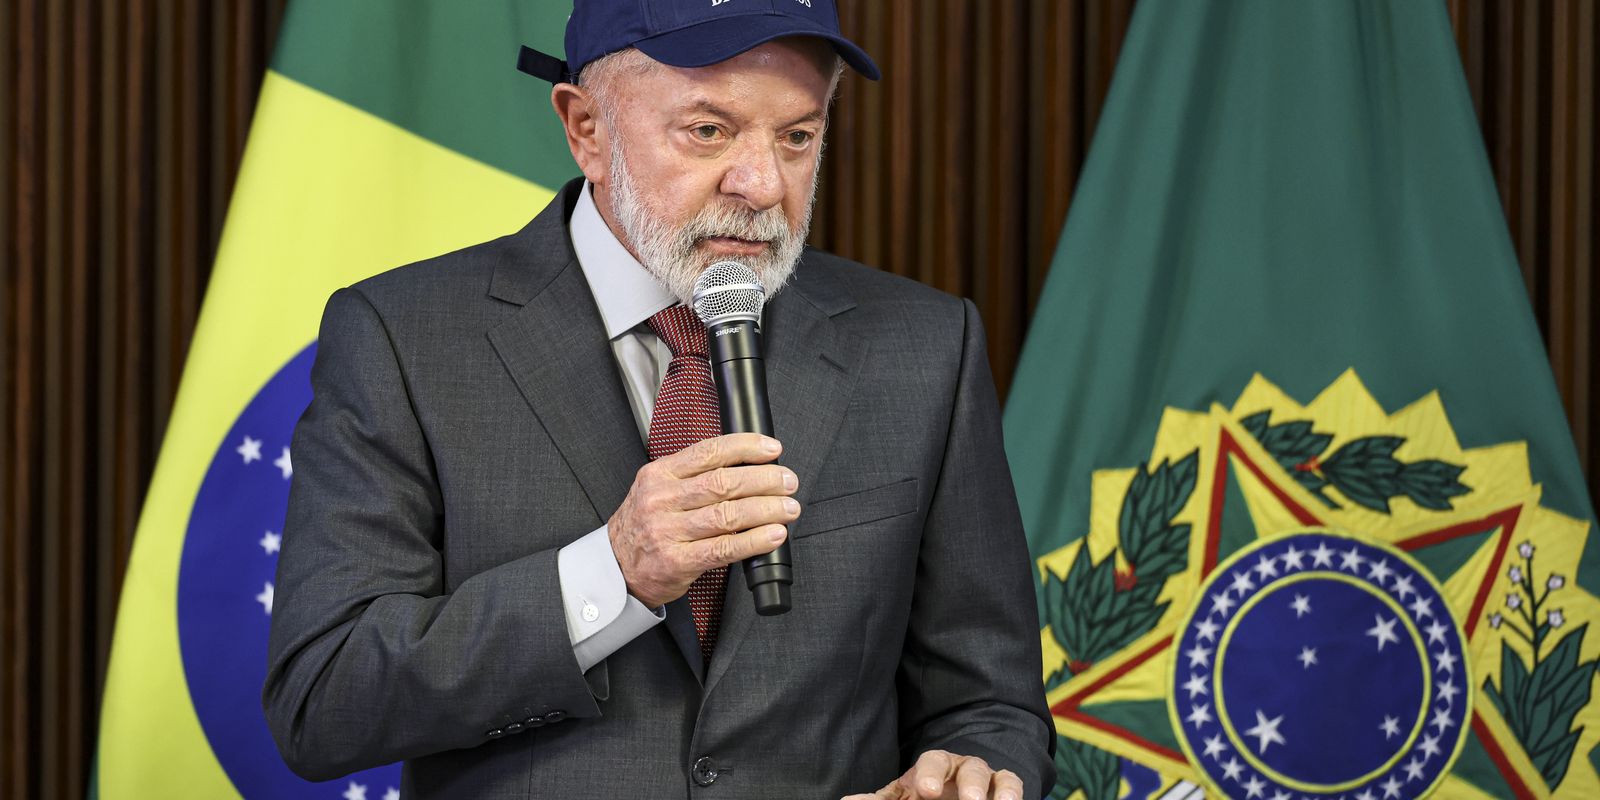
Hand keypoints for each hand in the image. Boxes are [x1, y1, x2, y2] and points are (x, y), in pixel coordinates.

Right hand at [609, 433, 799, 607]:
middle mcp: (662, 500)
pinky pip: (724, 548)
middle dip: (764, 480)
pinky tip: (773, 534)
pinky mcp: (677, 561)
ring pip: (727, 514)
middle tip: (788, 481)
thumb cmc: (644, 526)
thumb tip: (746, 466)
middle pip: (722, 482)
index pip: (708, 452)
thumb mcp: (656, 489)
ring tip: (788, 508)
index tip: (772, 449)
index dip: (746, 447)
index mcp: (660, 474)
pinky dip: (754, 540)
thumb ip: (692, 475)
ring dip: (766, 509)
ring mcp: (668, 531)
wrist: (614, 566)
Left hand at [841, 750, 1023, 799]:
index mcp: (934, 766)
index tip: (926, 791)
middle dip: (969, 784)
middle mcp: (962, 767)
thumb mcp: (903, 798)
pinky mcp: (1004, 788)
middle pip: (969, 767)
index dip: (930, 774)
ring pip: (997, 777)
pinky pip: (1012, 784)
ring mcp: (986, 778)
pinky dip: (1012, 794)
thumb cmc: (923, 794)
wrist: (953, 791)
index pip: (932, 762)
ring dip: (998, 792)